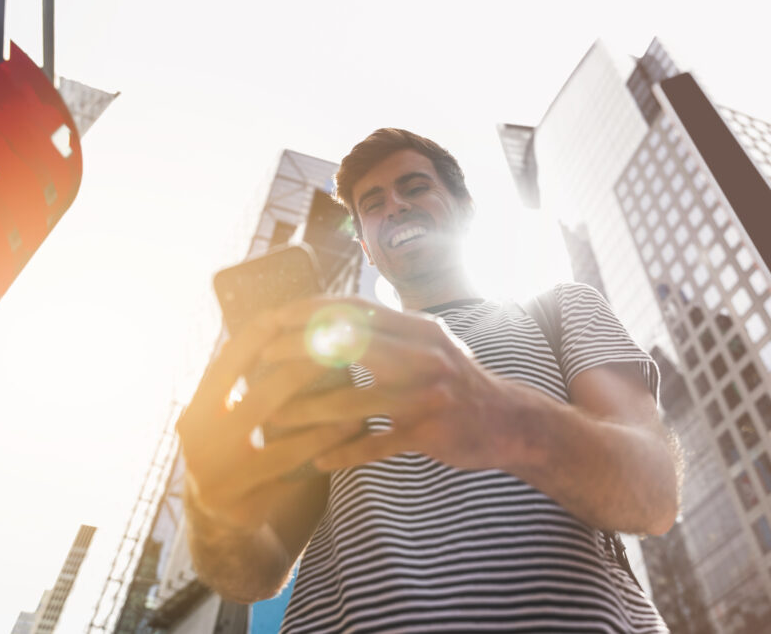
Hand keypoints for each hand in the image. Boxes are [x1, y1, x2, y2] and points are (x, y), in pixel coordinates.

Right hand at [176, 310, 362, 529]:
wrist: (217, 521)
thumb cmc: (233, 452)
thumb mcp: (224, 417)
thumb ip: (243, 382)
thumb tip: (285, 324)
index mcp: (195, 412)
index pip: (226, 365)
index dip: (257, 337)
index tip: (289, 312)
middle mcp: (199, 442)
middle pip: (257, 398)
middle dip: (300, 369)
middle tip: (336, 348)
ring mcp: (217, 474)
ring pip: (278, 435)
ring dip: (321, 407)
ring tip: (354, 386)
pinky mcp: (241, 501)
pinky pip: (291, 467)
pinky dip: (321, 443)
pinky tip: (349, 428)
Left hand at [263, 297, 508, 471]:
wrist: (510, 422)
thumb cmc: (457, 382)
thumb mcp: (431, 343)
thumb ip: (390, 328)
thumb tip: (337, 310)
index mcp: (419, 329)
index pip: (355, 308)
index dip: (310, 310)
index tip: (273, 317)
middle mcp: (424, 355)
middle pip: (348, 344)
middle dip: (297, 350)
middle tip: (260, 361)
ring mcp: (428, 396)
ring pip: (355, 400)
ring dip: (308, 411)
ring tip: (273, 419)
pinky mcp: (429, 433)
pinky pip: (377, 445)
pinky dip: (344, 454)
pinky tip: (316, 462)